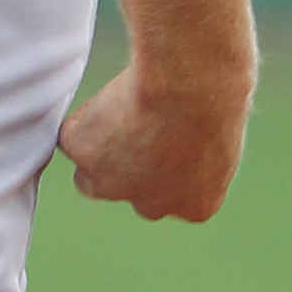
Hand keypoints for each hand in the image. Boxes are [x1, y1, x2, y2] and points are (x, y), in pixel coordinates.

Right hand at [57, 63, 249, 221]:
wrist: (190, 84)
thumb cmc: (215, 94)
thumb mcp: (220, 132)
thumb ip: (194, 151)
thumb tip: (172, 137)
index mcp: (197, 205)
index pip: (168, 194)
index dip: (158, 161)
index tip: (162, 133)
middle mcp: (153, 207)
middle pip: (124, 190)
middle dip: (121, 164)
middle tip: (131, 121)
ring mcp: (113, 186)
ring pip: (88, 171)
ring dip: (95, 147)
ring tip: (119, 107)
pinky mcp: (83, 156)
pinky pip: (71, 134)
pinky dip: (83, 116)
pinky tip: (111, 96)